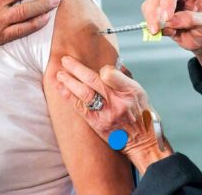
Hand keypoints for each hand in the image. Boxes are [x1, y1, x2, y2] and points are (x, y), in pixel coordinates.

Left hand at [55, 56, 172, 173]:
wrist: (142, 141)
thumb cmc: (140, 113)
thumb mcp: (139, 92)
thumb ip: (122, 80)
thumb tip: (104, 69)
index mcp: (130, 91)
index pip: (110, 74)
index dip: (100, 69)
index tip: (97, 68)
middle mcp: (118, 102)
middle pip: (93, 81)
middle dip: (77, 69)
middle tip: (65, 60)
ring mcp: (107, 114)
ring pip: (84, 93)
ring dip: (69, 82)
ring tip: (60, 74)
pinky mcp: (97, 124)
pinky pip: (80, 108)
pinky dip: (69, 96)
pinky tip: (61, 88)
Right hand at [141, 0, 201, 72]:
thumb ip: (192, 20)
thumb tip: (171, 20)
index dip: (168, 0)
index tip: (167, 17)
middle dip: (155, 12)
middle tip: (156, 29)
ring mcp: (165, 1)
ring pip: (149, 5)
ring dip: (152, 20)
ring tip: (169, 32)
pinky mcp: (159, 14)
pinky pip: (148, 18)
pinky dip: (155, 27)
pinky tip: (169, 33)